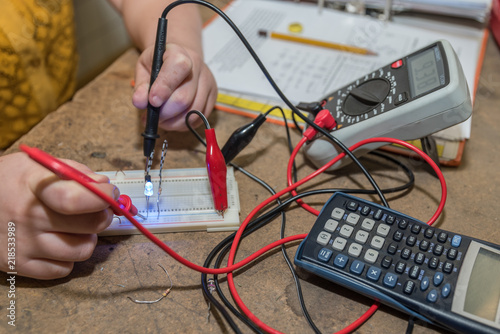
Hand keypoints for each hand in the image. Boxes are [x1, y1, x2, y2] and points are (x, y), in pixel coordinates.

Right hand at [0, 152, 117, 278]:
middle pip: (90, 226)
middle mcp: (28, 217)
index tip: (110, 193)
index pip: (76, 198)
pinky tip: (58, 242)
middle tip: (96, 211)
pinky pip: (63, 270)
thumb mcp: (38, 165)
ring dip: (86, 238)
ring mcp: (23, 244)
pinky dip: (67, 258)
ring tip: (74, 228)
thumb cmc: (9, 182)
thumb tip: (105, 188)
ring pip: (82, 250)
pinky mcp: (18, 265)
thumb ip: (75, 173)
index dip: (102, 197)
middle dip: (102, 216)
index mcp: (34, 186)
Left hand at [132, 43, 217, 130]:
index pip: (178, 68)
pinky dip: (183, 124)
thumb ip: (141, 85)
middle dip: (165, 112)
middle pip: (184, 97)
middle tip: (154, 116)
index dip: (164, 87)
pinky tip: (173, 120)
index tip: (153, 101)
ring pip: (193, 112)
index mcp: (179, 53)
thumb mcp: (144, 68)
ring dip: (173, 122)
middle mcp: (198, 67)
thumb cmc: (159, 65)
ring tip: (162, 120)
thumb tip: (140, 102)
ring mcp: (208, 82)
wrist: (179, 60)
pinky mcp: (213, 97)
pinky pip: (199, 118)